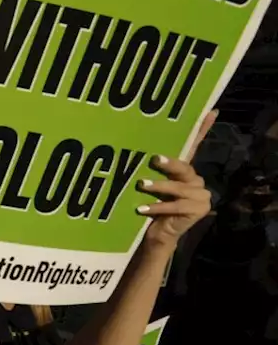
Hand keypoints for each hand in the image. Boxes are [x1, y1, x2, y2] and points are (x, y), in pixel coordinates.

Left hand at [137, 110, 215, 249]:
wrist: (157, 233)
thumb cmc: (149, 205)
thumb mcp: (148, 185)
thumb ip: (149, 169)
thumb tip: (134, 149)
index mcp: (185, 170)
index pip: (195, 145)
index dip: (203, 128)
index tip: (210, 111)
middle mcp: (196, 179)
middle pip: (184, 167)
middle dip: (169, 164)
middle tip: (154, 160)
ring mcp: (201, 195)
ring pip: (180, 187)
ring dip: (159, 187)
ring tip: (142, 185)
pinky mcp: (200, 209)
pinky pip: (177, 205)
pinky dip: (158, 206)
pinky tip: (142, 208)